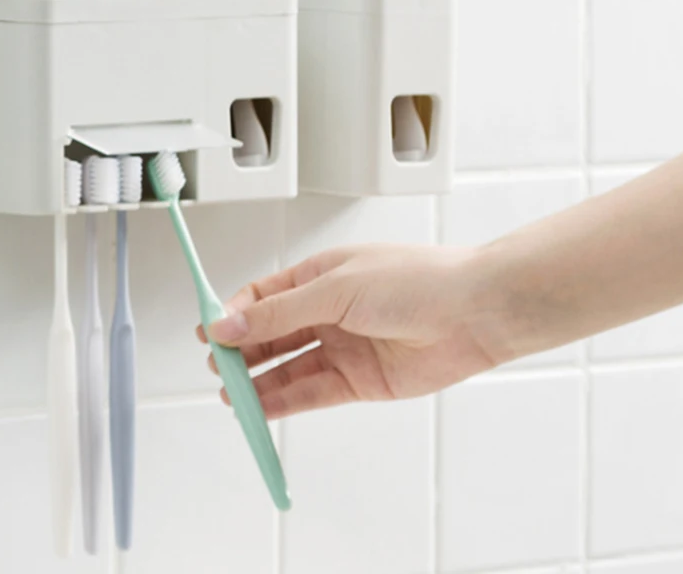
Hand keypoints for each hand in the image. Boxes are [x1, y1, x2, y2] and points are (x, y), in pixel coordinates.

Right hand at [196, 244, 501, 418]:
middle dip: (241, 351)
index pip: (263, 296)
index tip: (209, 332)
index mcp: (320, 275)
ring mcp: (344, 346)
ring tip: (229, 394)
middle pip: (271, 333)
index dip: (233, 313)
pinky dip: (284, 401)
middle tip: (216, 368)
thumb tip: (229, 321)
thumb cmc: (416, 281)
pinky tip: (260, 407)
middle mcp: (329, 310)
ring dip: (257, 380)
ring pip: (288, 366)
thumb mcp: (336, 289)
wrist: (474, 312)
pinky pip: (312, 392)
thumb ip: (279, 313)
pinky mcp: (360, 380)